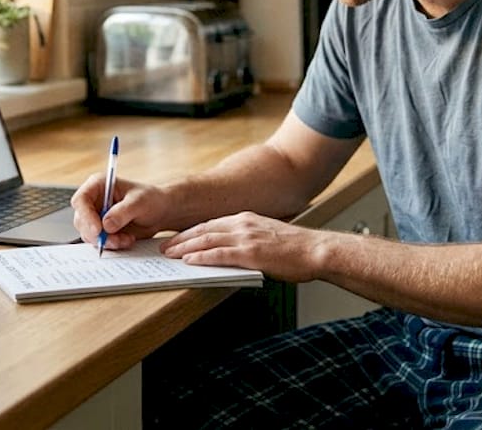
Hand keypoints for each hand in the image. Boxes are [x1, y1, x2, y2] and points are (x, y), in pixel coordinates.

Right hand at [70, 173, 171, 250]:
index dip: (86, 215)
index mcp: (99, 185)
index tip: (98, 229)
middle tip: (115, 240)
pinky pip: (98, 242)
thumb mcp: (139, 202)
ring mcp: (96, 217)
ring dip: (107, 241)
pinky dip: (112, 245)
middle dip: (97, 234)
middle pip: (81, 221)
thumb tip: (106, 225)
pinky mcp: (102, 230)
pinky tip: (127, 240)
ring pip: (89, 234)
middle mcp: (94, 201)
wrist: (160, 212)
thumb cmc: (151, 199)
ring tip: (127, 239)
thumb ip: (122, 212)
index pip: (81, 200)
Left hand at [160, 212, 325, 282]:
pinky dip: (202, 257)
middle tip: (164, 247)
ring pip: (207, 240)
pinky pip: (220, 254)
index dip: (190, 232)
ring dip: (185, 248)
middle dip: (181, 239)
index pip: (211, 224)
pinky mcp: (251, 253)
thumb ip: (248, 240)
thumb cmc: (296, 248)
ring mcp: (246, 238)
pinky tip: (189, 261)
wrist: (316, 250)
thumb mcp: (268, 236)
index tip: (176, 239)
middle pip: (204, 230)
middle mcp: (243, 224)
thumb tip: (231, 251)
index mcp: (246, 219)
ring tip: (170, 255)